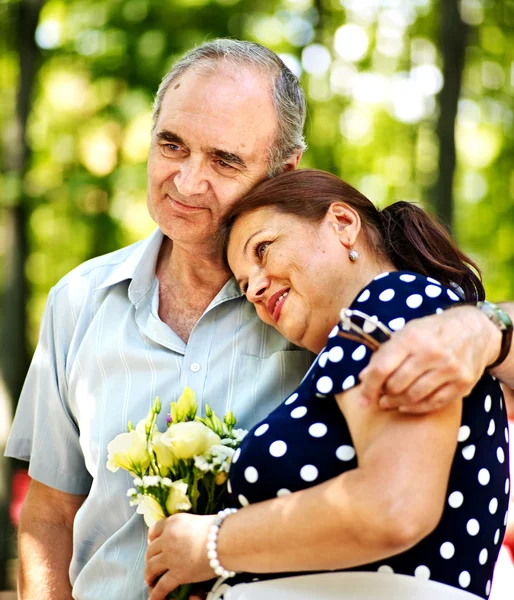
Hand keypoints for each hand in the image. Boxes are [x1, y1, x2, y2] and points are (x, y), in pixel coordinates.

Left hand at [145, 513, 214, 599]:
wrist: (225, 540)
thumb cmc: (218, 529)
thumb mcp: (197, 521)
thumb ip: (186, 528)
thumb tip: (187, 535)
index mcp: (173, 522)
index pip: (154, 530)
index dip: (152, 539)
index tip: (153, 544)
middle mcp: (168, 538)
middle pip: (151, 550)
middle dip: (149, 559)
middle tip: (151, 564)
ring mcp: (170, 557)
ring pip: (151, 567)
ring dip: (149, 575)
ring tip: (150, 580)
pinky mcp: (177, 573)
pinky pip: (161, 586)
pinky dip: (156, 594)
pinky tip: (154, 598)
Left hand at [358, 306, 500, 413]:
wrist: (474, 331)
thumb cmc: (432, 332)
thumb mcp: (406, 333)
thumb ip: (385, 354)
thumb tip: (363, 377)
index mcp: (412, 337)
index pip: (382, 368)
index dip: (368, 387)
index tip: (363, 400)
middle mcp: (431, 353)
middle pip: (397, 385)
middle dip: (383, 395)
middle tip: (379, 397)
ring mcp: (449, 369)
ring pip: (414, 397)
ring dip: (397, 404)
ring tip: (389, 402)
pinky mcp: (463, 383)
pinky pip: (434, 403)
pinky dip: (416, 408)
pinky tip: (406, 406)